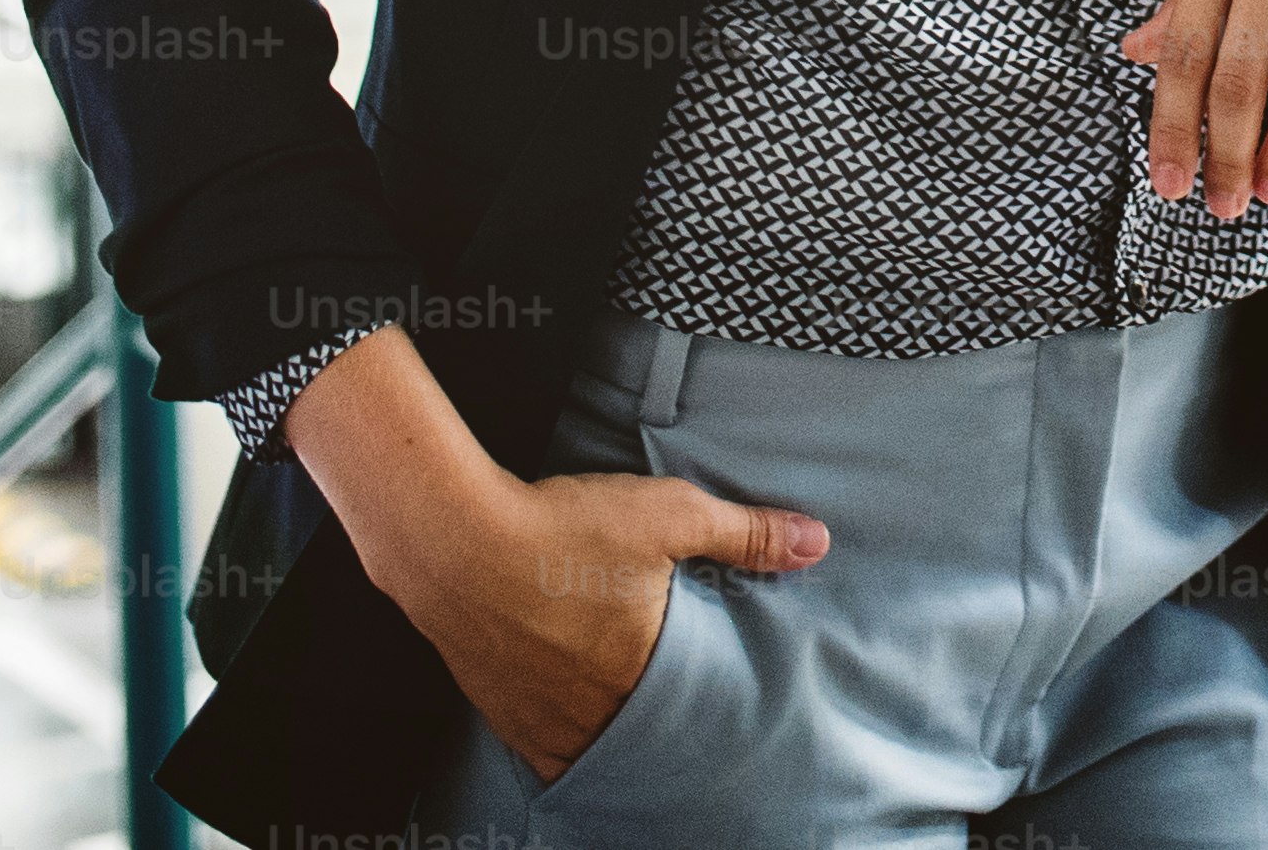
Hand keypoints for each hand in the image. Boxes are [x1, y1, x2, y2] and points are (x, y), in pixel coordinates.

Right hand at [270, 327, 826, 783]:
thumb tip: (816, 543)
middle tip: (683, 718)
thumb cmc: (560, 528)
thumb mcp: (670, 516)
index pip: (695, 720)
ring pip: (590, 750)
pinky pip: (541, 748)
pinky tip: (574, 719)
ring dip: (613, 737)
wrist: (451, 540)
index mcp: (639, 679)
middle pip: (641, 742)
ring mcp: (537, 721)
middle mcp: (588, 715)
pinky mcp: (497, 710)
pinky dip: (563, 739)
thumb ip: (747, 533)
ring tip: (632, 719)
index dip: (713, 715)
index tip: (730, 713)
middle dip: (664, 732)